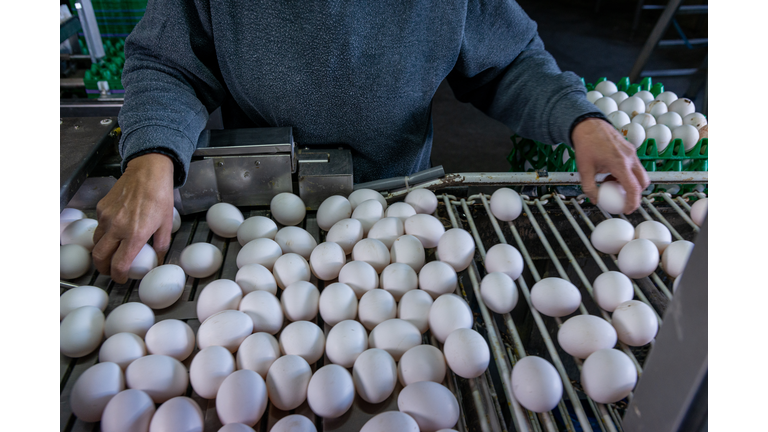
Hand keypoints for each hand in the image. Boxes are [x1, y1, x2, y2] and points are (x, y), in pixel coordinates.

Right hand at [92, 153, 174, 282]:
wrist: (148, 172)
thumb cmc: (160, 196)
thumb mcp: (166, 224)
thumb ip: (161, 245)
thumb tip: (158, 260)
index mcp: (135, 235)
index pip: (119, 264)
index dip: (118, 276)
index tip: (121, 278)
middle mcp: (117, 228)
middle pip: (100, 257)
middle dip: (103, 268)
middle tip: (109, 270)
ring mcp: (106, 217)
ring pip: (97, 242)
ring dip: (101, 251)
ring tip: (110, 253)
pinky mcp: (101, 208)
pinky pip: (98, 226)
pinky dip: (103, 232)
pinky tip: (114, 230)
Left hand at [572, 118, 649, 213]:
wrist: (587, 124)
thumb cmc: (585, 144)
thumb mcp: (583, 169)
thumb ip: (589, 187)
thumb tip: (595, 200)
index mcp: (620, 164)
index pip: (633, 188)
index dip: (632, 202)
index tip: (627, 210)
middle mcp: (630, 157)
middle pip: (643, 182)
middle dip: (636, 194)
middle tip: (624, 200)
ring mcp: (632, 152)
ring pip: (640, 173)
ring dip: (631, 182)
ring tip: (612, 182)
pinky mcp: (630, 148)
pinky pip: (635, 165)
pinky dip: (628, 173)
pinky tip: (612, 172)